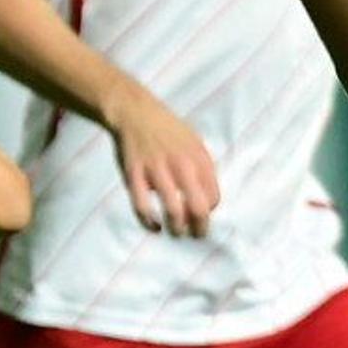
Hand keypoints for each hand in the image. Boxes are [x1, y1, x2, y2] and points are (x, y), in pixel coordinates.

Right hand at [105, 86, 219, 235]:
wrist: (136, 111)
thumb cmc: (169, 130)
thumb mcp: (195, 142)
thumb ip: (203, 168)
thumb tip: (210, 201)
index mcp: (199, 158)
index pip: (213, 196)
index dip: (209, 211)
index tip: (202, 215)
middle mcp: (181, 165)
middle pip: (198, 207)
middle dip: (200, 228)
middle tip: (196, 235)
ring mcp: (156, 170)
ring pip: (172, 211)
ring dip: (176, 229)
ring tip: (176, 233)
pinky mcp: (134, 174)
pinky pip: (143, 206)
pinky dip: (149, 222)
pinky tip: (154, 226)